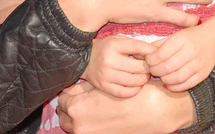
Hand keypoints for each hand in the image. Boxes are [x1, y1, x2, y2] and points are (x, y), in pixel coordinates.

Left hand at [58, 78, 196, 133]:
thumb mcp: (102, 86)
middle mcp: (80, 127)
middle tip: (79, 98)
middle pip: (65, 116)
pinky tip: (100, 115)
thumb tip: (71, 88)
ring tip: (90, 106)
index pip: (62, 101)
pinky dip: (89, 124)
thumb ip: (82, 88)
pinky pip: (88, 132)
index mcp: (77, 110)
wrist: (152, 110)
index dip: (68, 93)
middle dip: (70, 107)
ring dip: (78, 117)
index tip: (74, 90)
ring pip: (74, 126)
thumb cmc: (127, 93)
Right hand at [82, 36, 152, 97]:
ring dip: (143, 79)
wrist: (84, 60)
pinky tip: (136, 85)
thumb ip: (134, 45)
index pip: (137, 47)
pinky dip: (134, 90)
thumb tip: (154, 52)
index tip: (156, 55)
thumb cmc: (105, 48)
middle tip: (150, 68)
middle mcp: (109, 60)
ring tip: (144, 76)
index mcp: (113, 45)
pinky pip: (125, 92)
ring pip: (133, 81)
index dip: (150, 52)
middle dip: (148, 68)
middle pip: (138, 67)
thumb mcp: (117, 40)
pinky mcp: (104, 86)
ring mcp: (106, 75)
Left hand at [146, 26, 214, 90]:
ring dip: (164, 79)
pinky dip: (175, 87)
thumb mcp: (174, 36)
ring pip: (177, 77)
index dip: (151, 60)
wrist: (212, 40)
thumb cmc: (189, 37)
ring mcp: (197, 64)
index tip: (148, 61)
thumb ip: (159, 45)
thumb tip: (141, 54)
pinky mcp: (203, 74)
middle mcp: (190, 52)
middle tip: (152, 70)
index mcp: (181, 39)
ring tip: (160, 76)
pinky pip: (187, 84)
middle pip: (168, 67)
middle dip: (156, 71)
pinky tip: (168, 84)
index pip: (161, 54)